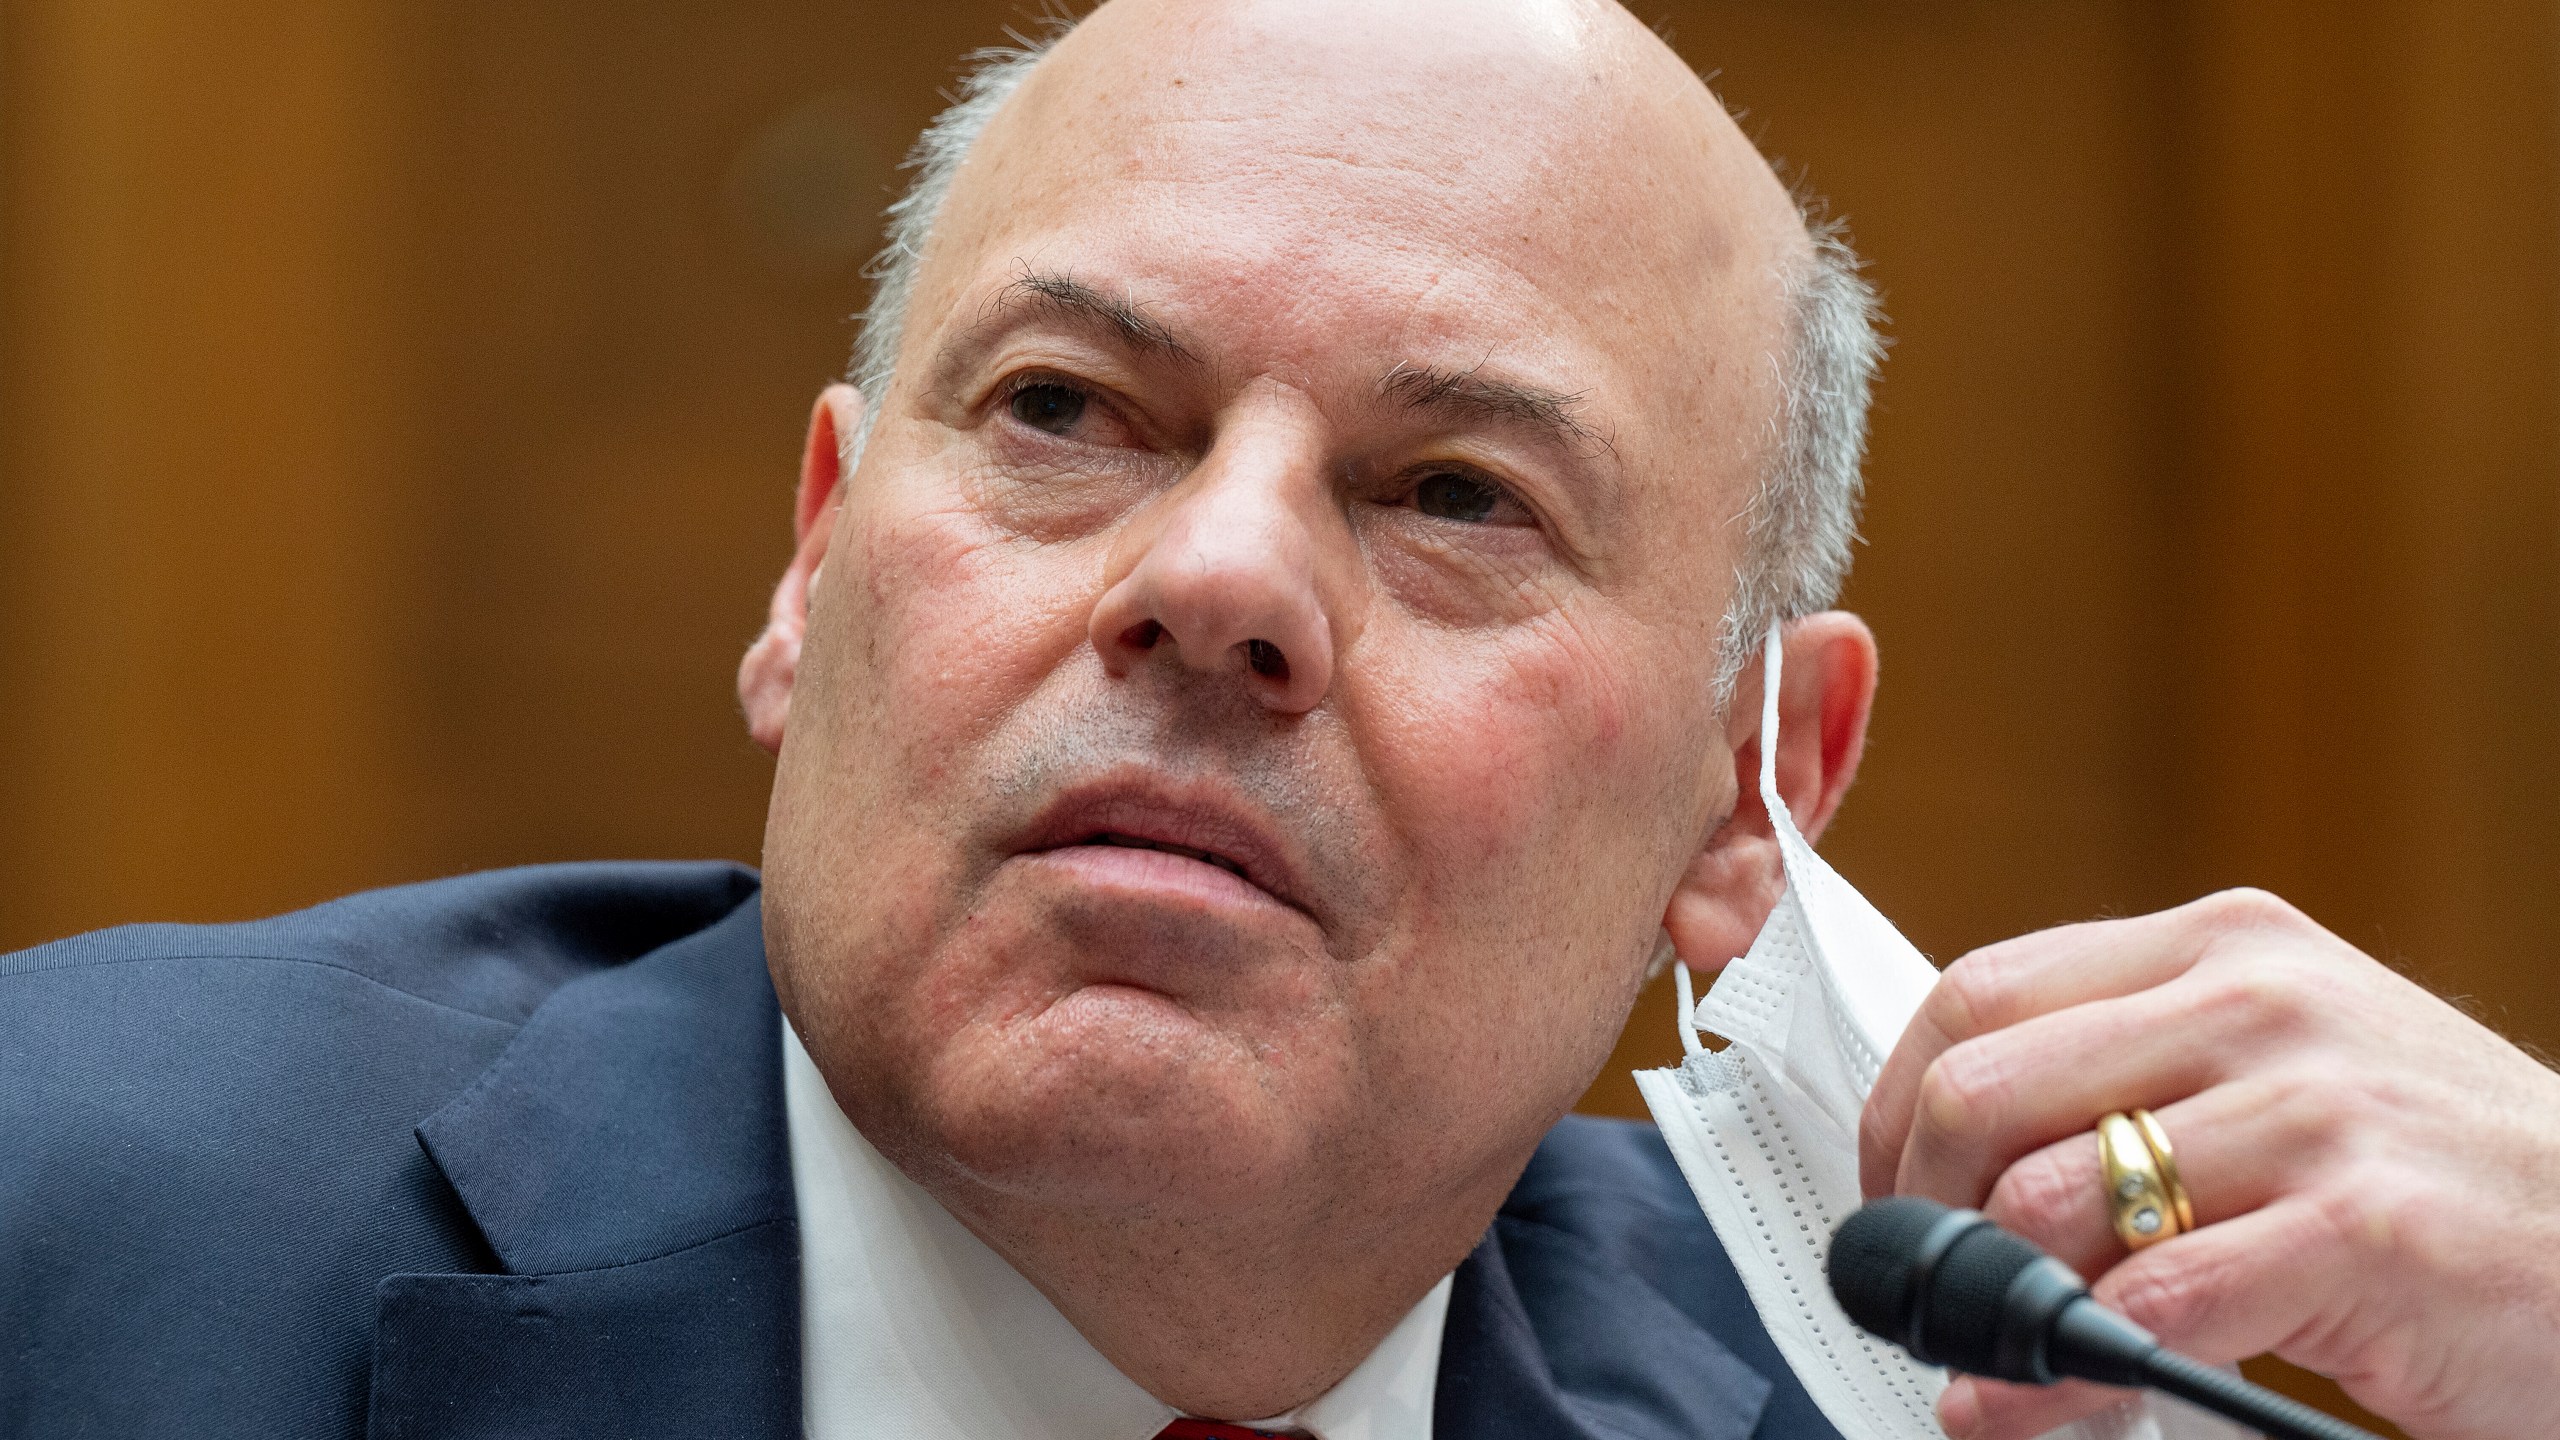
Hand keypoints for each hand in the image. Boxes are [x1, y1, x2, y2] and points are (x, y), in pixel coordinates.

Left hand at [1858, 889, 2559, 1439]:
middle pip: (1979, 1091)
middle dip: (1923, 1212)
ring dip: (2000, 1302)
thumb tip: (1935, 1195)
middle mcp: (2260, 1000)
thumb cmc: (2432, 1178)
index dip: (1899, 1109)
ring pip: (2047, 1200)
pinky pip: (2158, 1297)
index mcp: (2221, 945)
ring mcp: (2317, 1106)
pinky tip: (2083, 1385)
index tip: (1892, 1195)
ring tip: (2013, 1352)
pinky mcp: (2368, 1225)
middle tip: (1935, 1289)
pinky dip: (2085, 1360)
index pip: (1978, 993)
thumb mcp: (2274, 1085)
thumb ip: (2121, 1098)